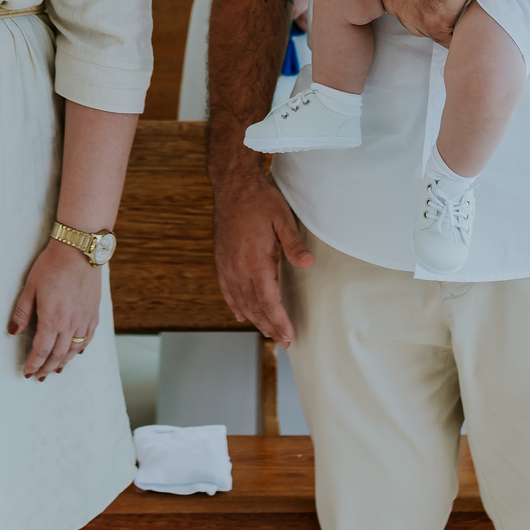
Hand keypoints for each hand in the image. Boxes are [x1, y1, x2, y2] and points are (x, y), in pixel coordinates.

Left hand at [8, 239, 102, 379]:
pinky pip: (88, 337)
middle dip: (47, 368)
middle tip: (40, 377)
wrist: (80, 250)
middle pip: (58, 355)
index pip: (41, 351)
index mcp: (52, 319)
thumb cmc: (52, 265)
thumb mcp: (30, 287)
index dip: (34, 364)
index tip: (28, 373)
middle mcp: (70, 324)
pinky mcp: (94, 312)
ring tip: (56, 369)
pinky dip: (81, 348)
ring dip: (64, 362)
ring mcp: (84, 319)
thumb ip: (22, 312)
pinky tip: (77, 352)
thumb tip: (13, 332)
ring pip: (74, 349)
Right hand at [212, 174, 313, 348]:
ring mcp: (227, 265)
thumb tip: (308, 263)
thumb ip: (293, 243)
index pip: (268, 300)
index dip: (279, 320)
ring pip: (240, 301)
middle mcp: (237, 268)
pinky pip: (227, 289)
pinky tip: (241, 314)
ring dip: (254, 319)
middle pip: (254, 306)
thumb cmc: (259, 200)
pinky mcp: (221, 260)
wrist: (232, 186)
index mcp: (254, 261)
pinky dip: (234, 305)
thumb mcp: (282, 218)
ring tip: (268, 333)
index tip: (289, 336)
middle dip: (269, 326)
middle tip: (283, 342)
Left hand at [380, 0, 474, 45]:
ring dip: (445, 24)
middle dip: (431, 13)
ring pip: (431, 31)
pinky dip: (457, 32)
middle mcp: (397, 3)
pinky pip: (447, 38)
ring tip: (460, 8)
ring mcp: (413, 16)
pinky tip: (467, 17)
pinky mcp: (434, 24)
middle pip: (415, 20)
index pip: (404, 2)